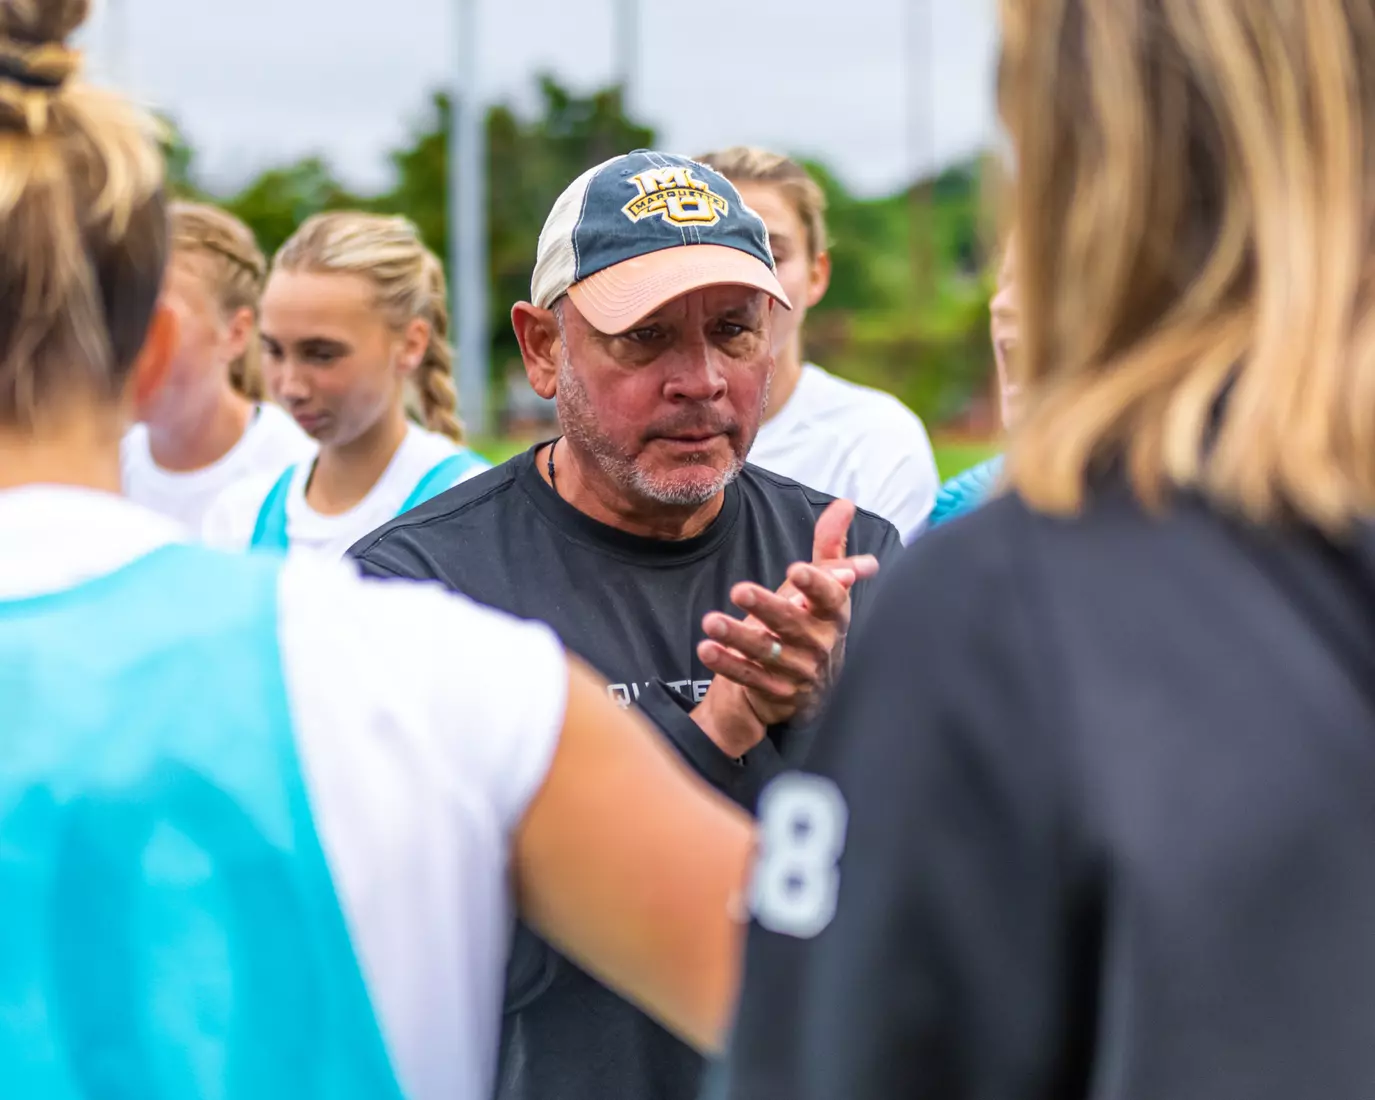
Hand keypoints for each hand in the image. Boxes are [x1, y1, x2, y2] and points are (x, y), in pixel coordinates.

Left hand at [694, 501, 879, 742]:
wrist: (802, 687)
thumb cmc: (811, 625)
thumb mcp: (821, 588)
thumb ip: (830, 547)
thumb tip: (844, 504)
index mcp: (834, 615)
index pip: (831, 598)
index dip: (815, 585)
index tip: (796, 569)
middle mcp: (820, 644)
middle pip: (792, 624)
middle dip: (766, 607)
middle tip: (739, 589)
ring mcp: (799, 672)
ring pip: (767, 652)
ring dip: (738, 636)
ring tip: (710, 621)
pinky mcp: (777, 692)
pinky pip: (749, 677)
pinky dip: (727, 663)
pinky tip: (707, 648)